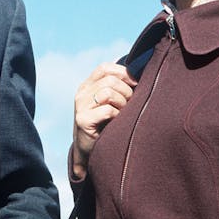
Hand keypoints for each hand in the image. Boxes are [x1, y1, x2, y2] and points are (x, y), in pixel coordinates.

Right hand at [72, 62, 136, 179]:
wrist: (89, 151)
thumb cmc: (105, 124)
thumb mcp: (109, 102)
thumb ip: (117, 87)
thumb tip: (138, 71)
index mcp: (87, 85)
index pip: (105, 68)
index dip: (123, 72)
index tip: (135, 83)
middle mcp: (81, 93)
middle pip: (110, 80)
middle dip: (126, 91)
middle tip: (130, 103)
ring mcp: (80, 106)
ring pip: (108, 93)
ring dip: (122, 103)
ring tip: (123, 113)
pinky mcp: (83, 120)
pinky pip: (107, 110)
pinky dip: (117, 115)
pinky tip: (117, 121)